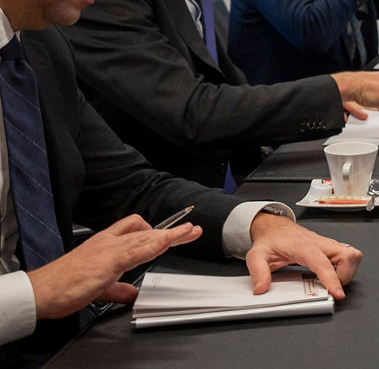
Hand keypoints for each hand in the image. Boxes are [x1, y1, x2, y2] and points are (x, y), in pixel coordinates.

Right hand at [27, 214, 201, 319]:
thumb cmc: (62, 286)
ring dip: (170, 234)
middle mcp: (108, 242)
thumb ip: (117, 289)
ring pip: (146, 237)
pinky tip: (169, 242)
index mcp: (105, 245)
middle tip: (192, 229)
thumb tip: (132, 294)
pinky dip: (155, 244)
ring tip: (190, 232)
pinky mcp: (108, 260)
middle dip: (171, 231)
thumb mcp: (99, 288)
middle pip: (146, 231)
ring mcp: (109, 249)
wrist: (41, 290)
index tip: (174, 230)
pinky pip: (137, 250)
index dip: (157, 230)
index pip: (136, 230)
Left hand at [246, 213, 360, 299]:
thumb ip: (259, 272)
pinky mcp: (330, 248)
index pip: (324, 264)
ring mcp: (327, 245)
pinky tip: (332, 275)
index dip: (333, 280)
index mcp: (304, 247)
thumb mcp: (257, 255)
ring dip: (349, 271)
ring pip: (353, 255)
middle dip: (347, 275)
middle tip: (333, 288)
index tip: (337, 293)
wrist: (275, 227)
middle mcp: (320, 244)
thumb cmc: (270, 239)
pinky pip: (347, 256)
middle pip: (349, 256)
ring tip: (333, 282)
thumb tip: (262, 288)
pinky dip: (345, 268)